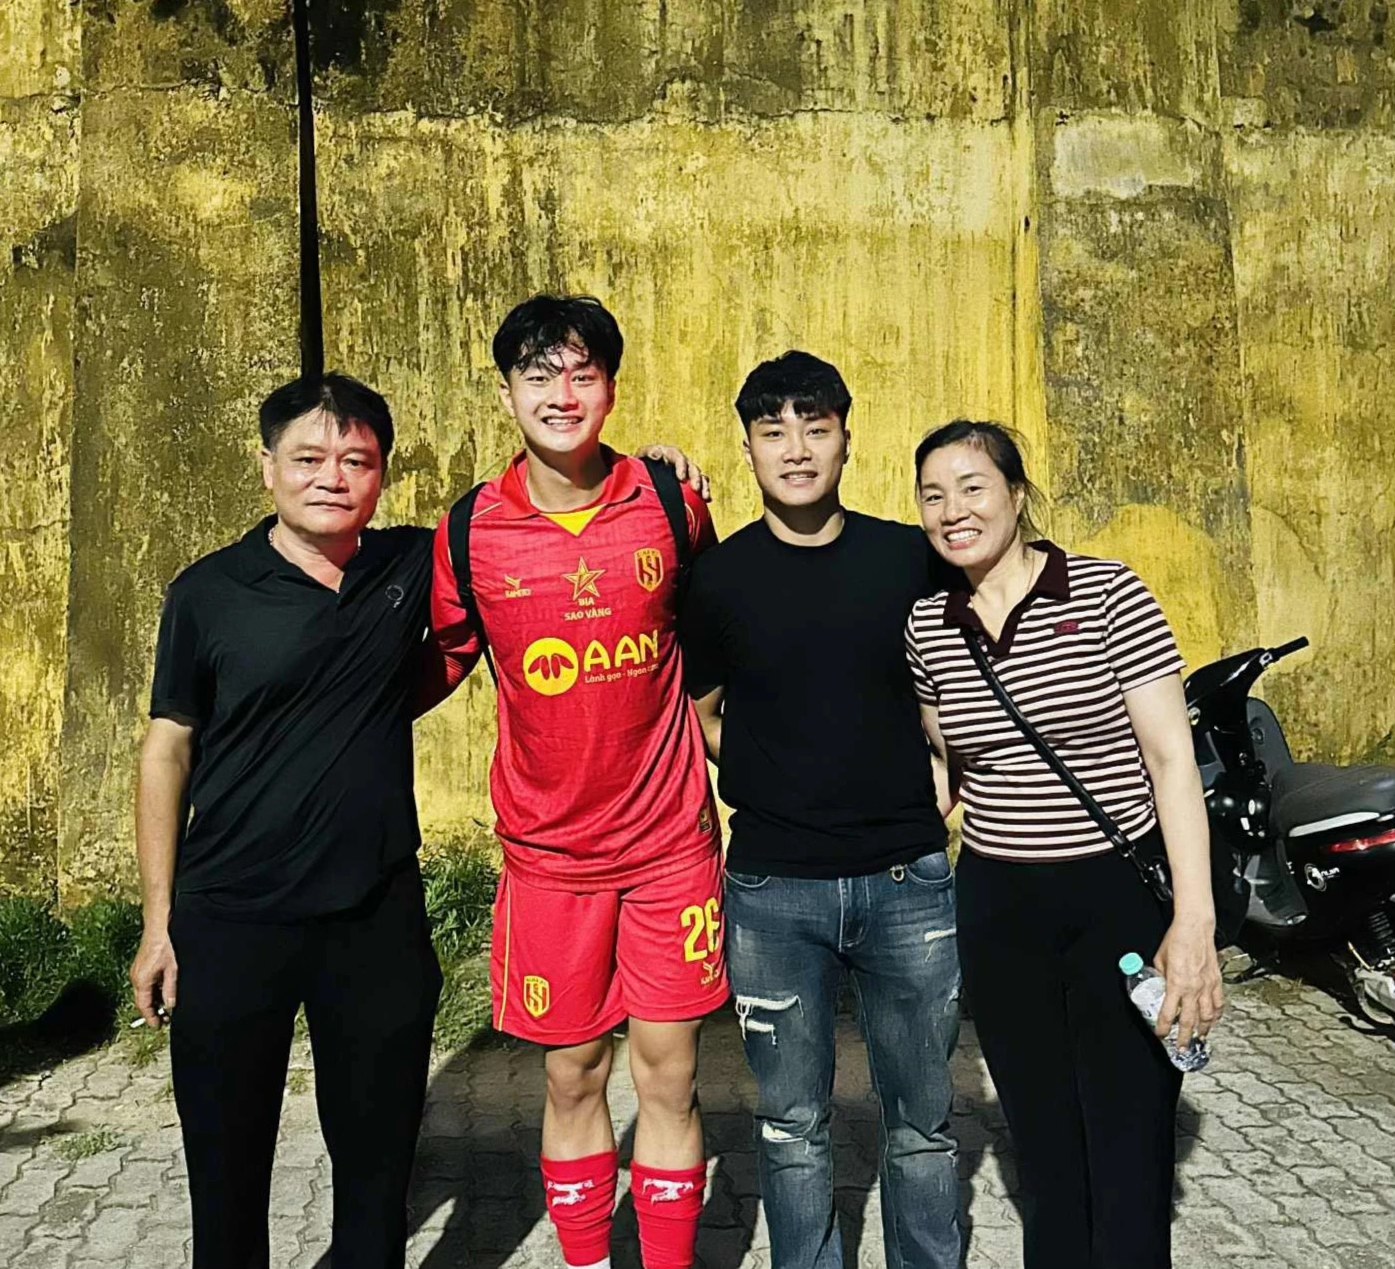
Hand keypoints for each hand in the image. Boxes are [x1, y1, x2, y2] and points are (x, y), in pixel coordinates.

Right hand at [130, 929, 177, 1027]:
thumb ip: (170, 989)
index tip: (159, 1026)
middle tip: (166, 1019)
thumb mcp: (173, 969)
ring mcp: (137, 972)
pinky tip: (164, 992)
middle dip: (154, 1011)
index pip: (144, 1005)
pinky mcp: (140, 967)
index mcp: (142, 980)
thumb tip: (170, 1005)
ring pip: (145, 993)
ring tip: (168, 1007)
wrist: (159, 927)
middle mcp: (136, 978)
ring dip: (155, 1001)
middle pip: (143, 1001)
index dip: (151, 1017)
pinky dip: (154, 991)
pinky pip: (146, 984)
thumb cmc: (166, 946)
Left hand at [637, 444, 711, 501]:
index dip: (682, 466)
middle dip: (695, 477)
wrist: (640, 476)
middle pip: (692, 467)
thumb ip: (648, 454)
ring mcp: (686, 471)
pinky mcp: (689, 482)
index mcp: (668, 453)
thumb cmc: (639, 466)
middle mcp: (679, 461)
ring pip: (699, 476)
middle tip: (696, 488)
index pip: (677, 457)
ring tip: (705, 496)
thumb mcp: (641, 457)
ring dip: (703, 485)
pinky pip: (701, 484)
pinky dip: (704, 491)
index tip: (681, 478)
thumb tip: (657, 455)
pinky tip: (707, 499)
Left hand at [1153, 916, 1223, 1047]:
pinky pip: (1219, 1004)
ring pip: (1207, 1016)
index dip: (1164, 1027)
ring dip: (1203, 1030)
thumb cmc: (1177, 940)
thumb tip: (1158, 983)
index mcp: (1176, 984)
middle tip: (1182, 1048)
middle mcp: (1193, 988)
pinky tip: (1214, 1020)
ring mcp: (1207, 986)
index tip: (1161, 1034)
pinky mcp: (1216, 981)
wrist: (1195, 929)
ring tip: (1199, 1038)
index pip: (1169, 1013)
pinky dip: (1217, 1015)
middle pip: (1190, 1021)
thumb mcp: (1160, 959)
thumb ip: (1160, 975)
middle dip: (1185, 1037)